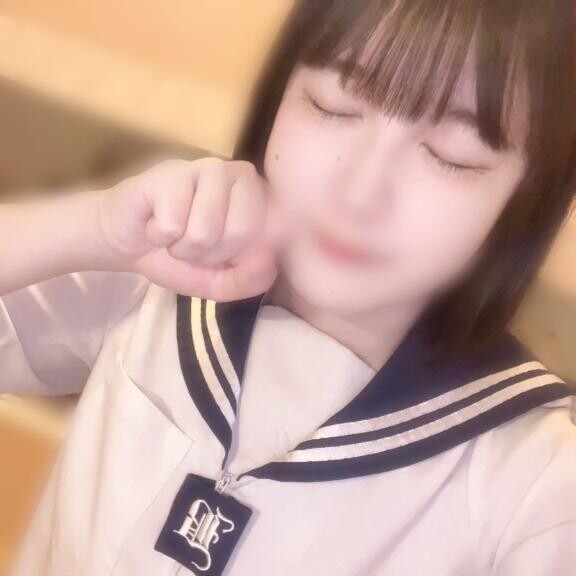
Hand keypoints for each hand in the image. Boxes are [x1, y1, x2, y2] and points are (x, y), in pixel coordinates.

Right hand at [97, 157, 281, 300]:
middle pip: (238, 233)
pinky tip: (153, 221)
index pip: (267, 239)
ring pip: (204, 231)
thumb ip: (251, 280)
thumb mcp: (221, 283)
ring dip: (180, 247)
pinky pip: (171, 225)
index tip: (217, 252)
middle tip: (190, 243)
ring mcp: (203, 168)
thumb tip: (268, 261)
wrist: (128, 243)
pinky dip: (157, 236)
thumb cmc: (180, 257)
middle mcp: (237, 174)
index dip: (234, 258)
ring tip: (172, 233)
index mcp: (259, 198)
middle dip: (206, 254)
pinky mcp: (169, 173)